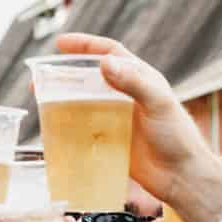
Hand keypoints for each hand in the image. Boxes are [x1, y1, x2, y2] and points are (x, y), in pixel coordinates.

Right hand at [56, 33, 221, 221]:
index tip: (60, 44)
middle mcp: (127, 96)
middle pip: (90, 78)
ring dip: (63, 100)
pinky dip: (70, 127)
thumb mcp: (158, 103)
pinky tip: (54, 129)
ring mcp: (118, 119)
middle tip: (40, 78)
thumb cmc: (178, 137)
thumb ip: (133, 82)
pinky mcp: (112, 141)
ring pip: (84, 103)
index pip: (110, 52)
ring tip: (41, 100)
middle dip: (64, 75)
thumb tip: (105, 63)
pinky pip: (86, 130)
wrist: (182, 176)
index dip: (85, 45)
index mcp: (141, 79)